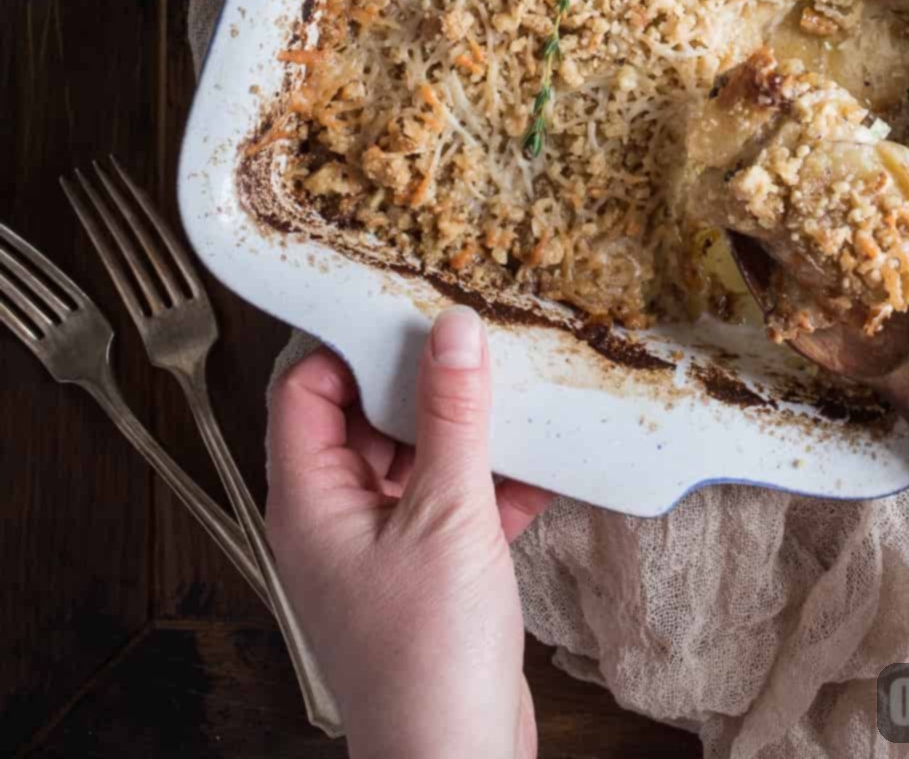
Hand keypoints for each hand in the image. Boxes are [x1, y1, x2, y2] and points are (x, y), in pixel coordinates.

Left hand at [266, 308, 551, 758]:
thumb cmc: (428, 662)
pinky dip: (495, 482)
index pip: (304, 390)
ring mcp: (382, 552)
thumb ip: (452, 416)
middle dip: (421, 380)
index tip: (400, 305)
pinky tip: (545, 462)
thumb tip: (453, 330)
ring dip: (467, 429)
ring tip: (517, 386)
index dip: (347, 342)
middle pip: (365, 419)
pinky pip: (456, 505)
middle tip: (472, 335)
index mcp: (310, 502)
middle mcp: (336, 522)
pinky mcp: (429, 578)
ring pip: (418, 460)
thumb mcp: (447, 514)